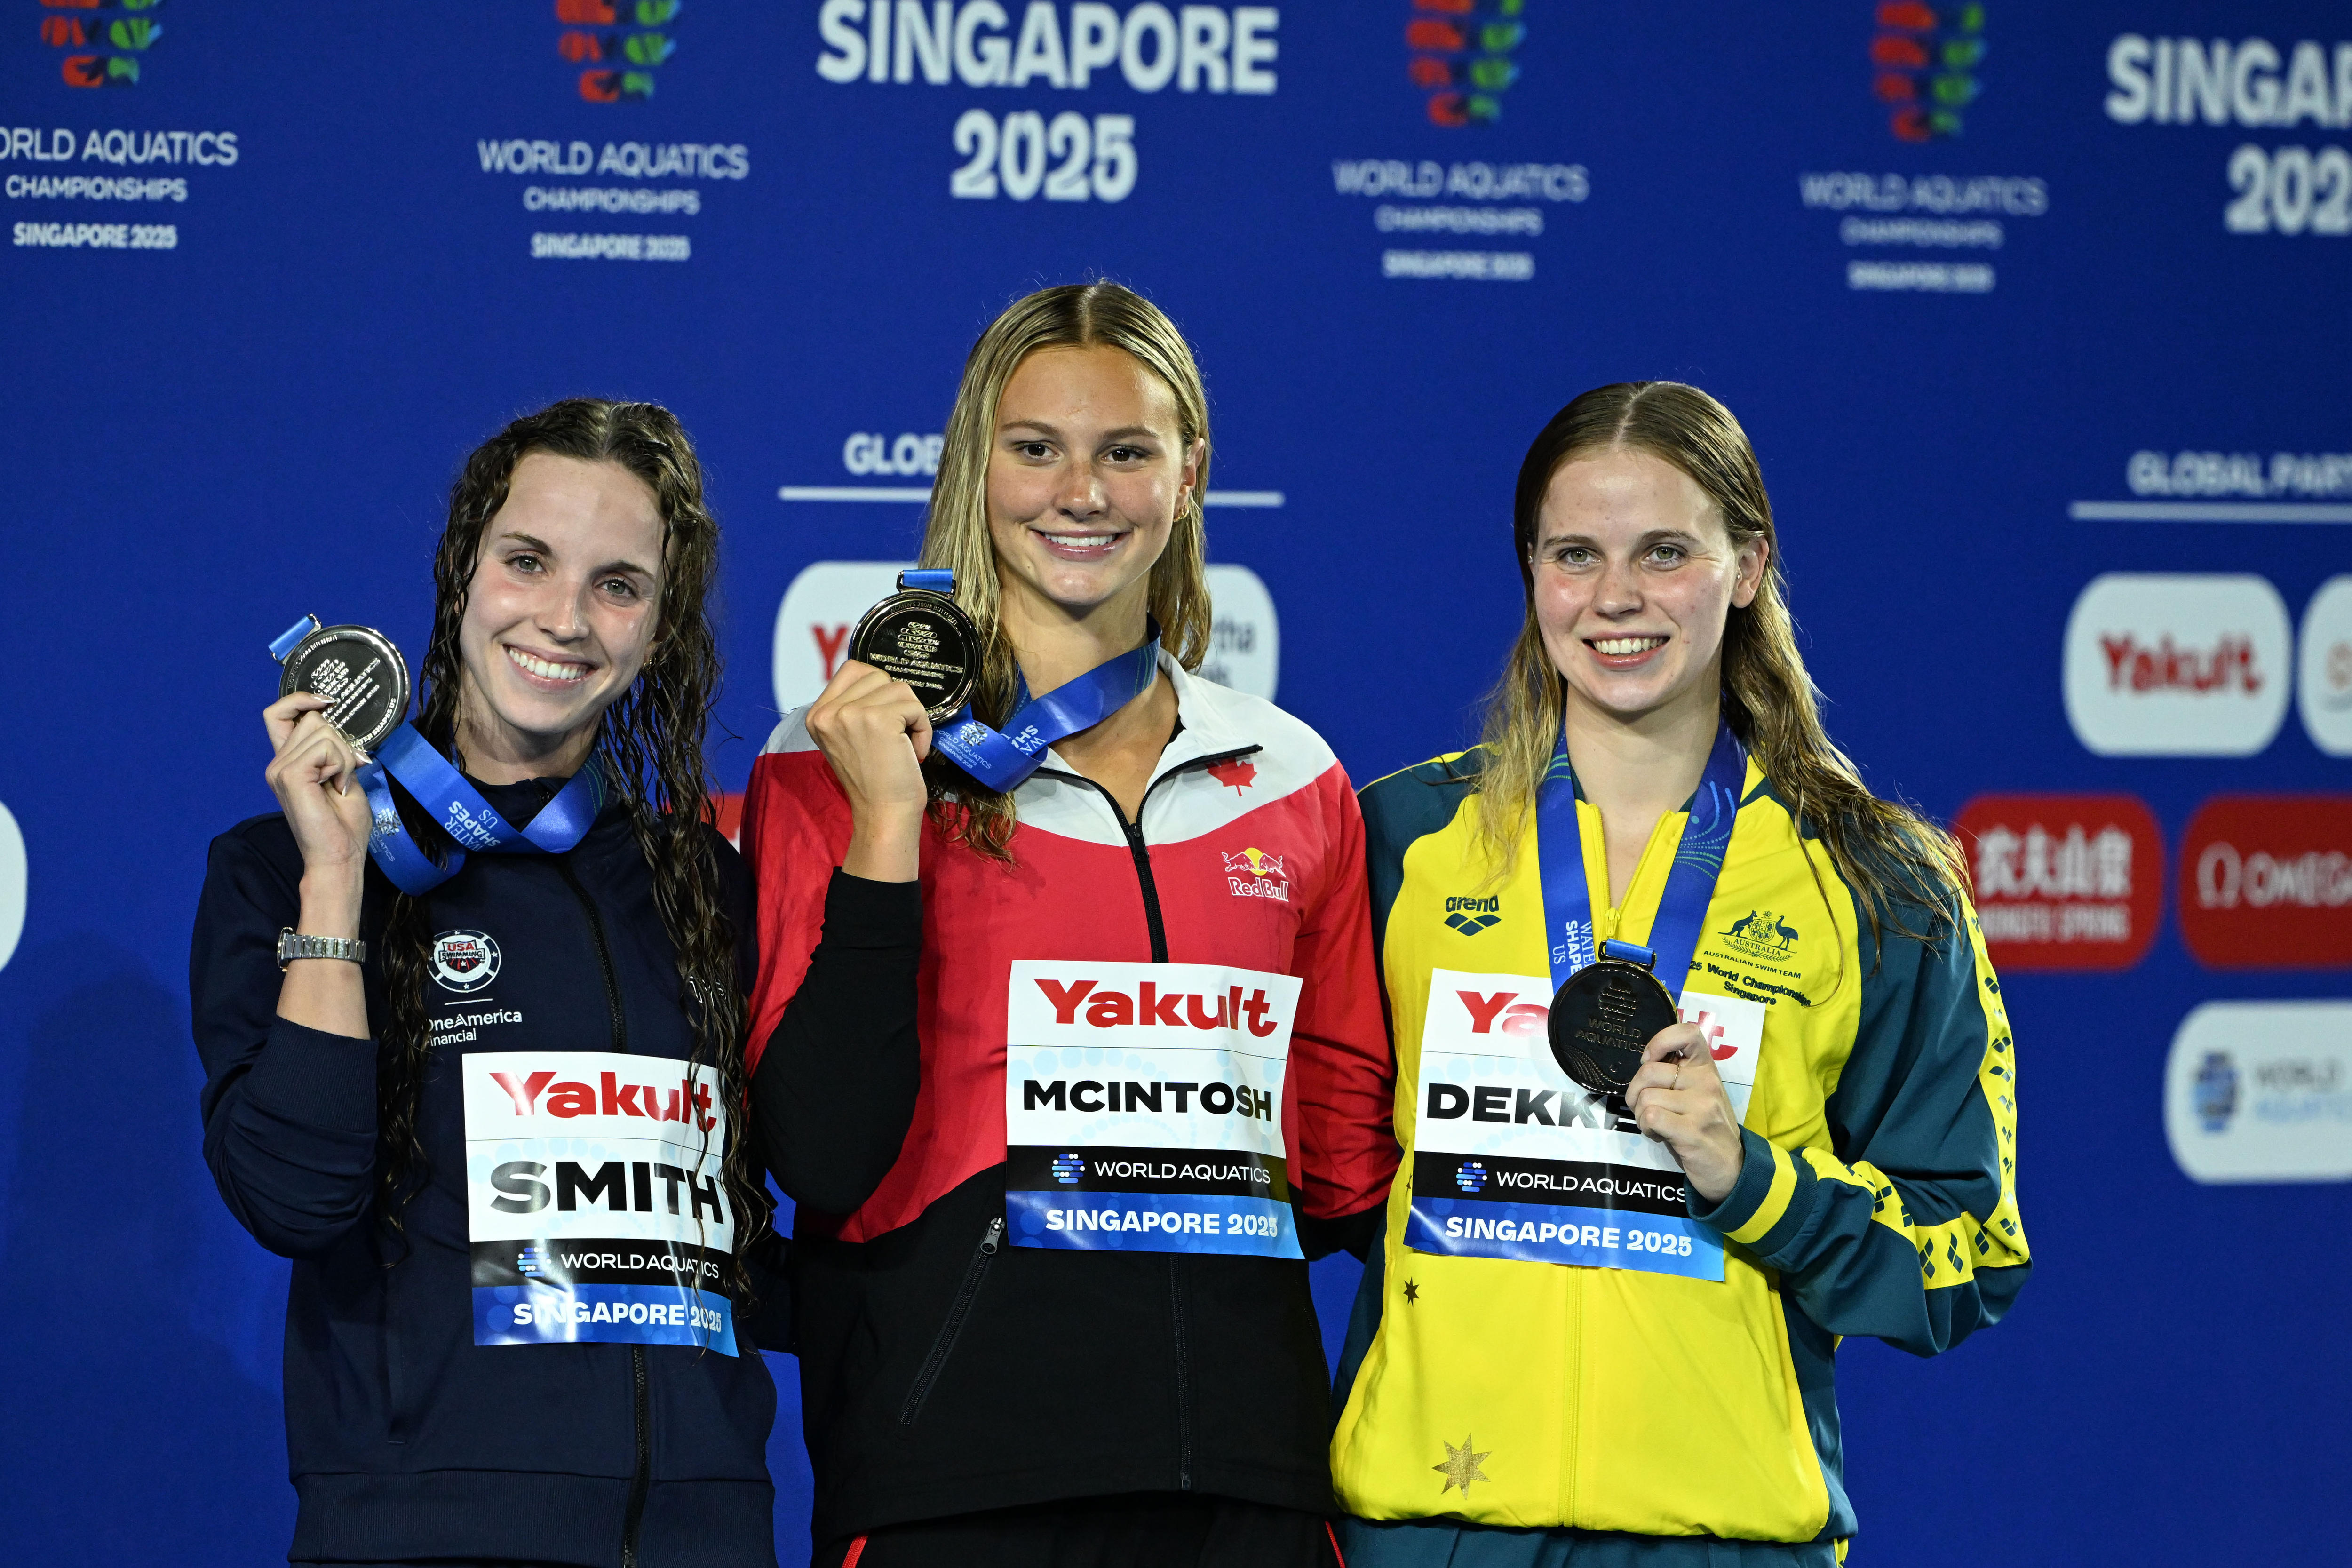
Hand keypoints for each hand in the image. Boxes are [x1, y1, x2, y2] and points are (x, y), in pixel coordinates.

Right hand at [263, 694, 373, 885]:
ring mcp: (279, 769)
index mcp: (288, 762)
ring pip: (323, 731)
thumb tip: (343, 727)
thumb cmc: (343, 825)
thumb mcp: (343, 776)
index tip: (328, 702)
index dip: (300, 699)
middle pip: (314, 720)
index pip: (278, 714)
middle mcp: (278, 763)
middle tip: (344, 775)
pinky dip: (340, 765)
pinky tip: (337, 787)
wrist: (339, 856)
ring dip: (343, 756)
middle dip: (341, 743)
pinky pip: (325, 748)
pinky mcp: (289, 776)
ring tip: (339, 785)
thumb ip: (335, 751)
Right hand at [804, 659, 931, 881]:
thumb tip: (882, 680)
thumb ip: (853, 707)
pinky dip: (923, 728)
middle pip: (878, 675)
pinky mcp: (877, 719)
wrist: (882, 815)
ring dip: (911, 716)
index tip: (884, 722)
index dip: (878, 690)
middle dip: (896, 703)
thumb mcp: (849, 738)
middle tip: (894, 737)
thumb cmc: (875, 780)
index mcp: (816, 715)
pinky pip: (915, 705)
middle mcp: (827, 712)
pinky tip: (913, 752)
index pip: (853, 669)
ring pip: (899, 687)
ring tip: (904, 745)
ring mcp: (849, 714)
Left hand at [1623, 1021, 1745, 1203]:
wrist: (1731, 1167)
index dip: (1659, 1041)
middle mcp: (1706, 1082)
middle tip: (1645, 1108)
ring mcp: (1701, 1106)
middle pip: (1649, 1071)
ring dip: (1640, 1116)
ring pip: (1646, 1097)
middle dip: (1634, 1092)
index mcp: (1706, 1068)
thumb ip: (1677, 1073)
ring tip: (1656, 1125)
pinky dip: (1646, 1127)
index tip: (1650, 1060)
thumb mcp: (1697, 1093)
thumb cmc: (1706, 1127)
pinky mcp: (1692, 1131)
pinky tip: (1658, 1135)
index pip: (1687, 1032)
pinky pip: (1651, 1117)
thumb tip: (1644, 1062)